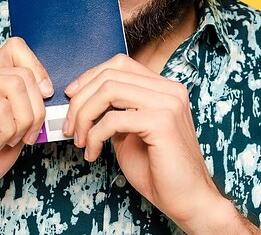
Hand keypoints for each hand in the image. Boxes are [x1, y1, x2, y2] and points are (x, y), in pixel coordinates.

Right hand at [0, 37, 52, 176]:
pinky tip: (2, 142)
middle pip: (22, 74)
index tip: (47, 92)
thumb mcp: (17, 118)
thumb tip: (47, 89)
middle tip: (32, 131)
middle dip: (36, 107)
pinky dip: (9, 132)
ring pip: (15, 86)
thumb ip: (27, 98)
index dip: (36, 66)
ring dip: (25, 120)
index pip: (15, 46)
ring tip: (15, 137)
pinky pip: (3, 110)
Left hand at [63, 54, 228, 231]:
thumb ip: (116, 111)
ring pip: (109, 90)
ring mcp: (169, 103)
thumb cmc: (160, 169)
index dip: (91, 76)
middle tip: (70, 126)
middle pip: (111, 74)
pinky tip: (93, 152)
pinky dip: (94, 136)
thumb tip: (84, 101)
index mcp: (164, 88)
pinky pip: (114, 119)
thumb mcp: (131, 132)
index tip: (72, 96)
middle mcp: (170, 89)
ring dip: (84, 115)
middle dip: (81, 99)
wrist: (188, 199)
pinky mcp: (163, 122)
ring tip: (80, 139)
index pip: (121, 64)